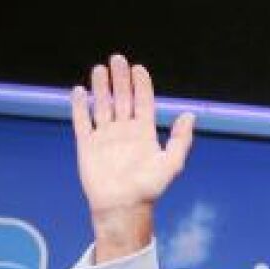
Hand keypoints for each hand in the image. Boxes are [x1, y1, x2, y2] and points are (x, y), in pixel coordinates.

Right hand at [70, 54, 194, 259]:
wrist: (123, 208)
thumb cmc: (149, 189)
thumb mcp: (171, 164)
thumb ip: (180, 140)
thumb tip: (190, 115)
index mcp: (144, 134)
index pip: (143, 102)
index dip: (141, 85)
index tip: (138, 68)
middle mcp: (124, 132)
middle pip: (122, 99)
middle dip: (120, 79)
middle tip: (117, 59)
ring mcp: (105, 137)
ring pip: (102, 106)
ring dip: (101, 88)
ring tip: (100, 69)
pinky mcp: (88, 146)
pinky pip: (82, 122)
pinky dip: (80, 107)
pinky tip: (80, 91)